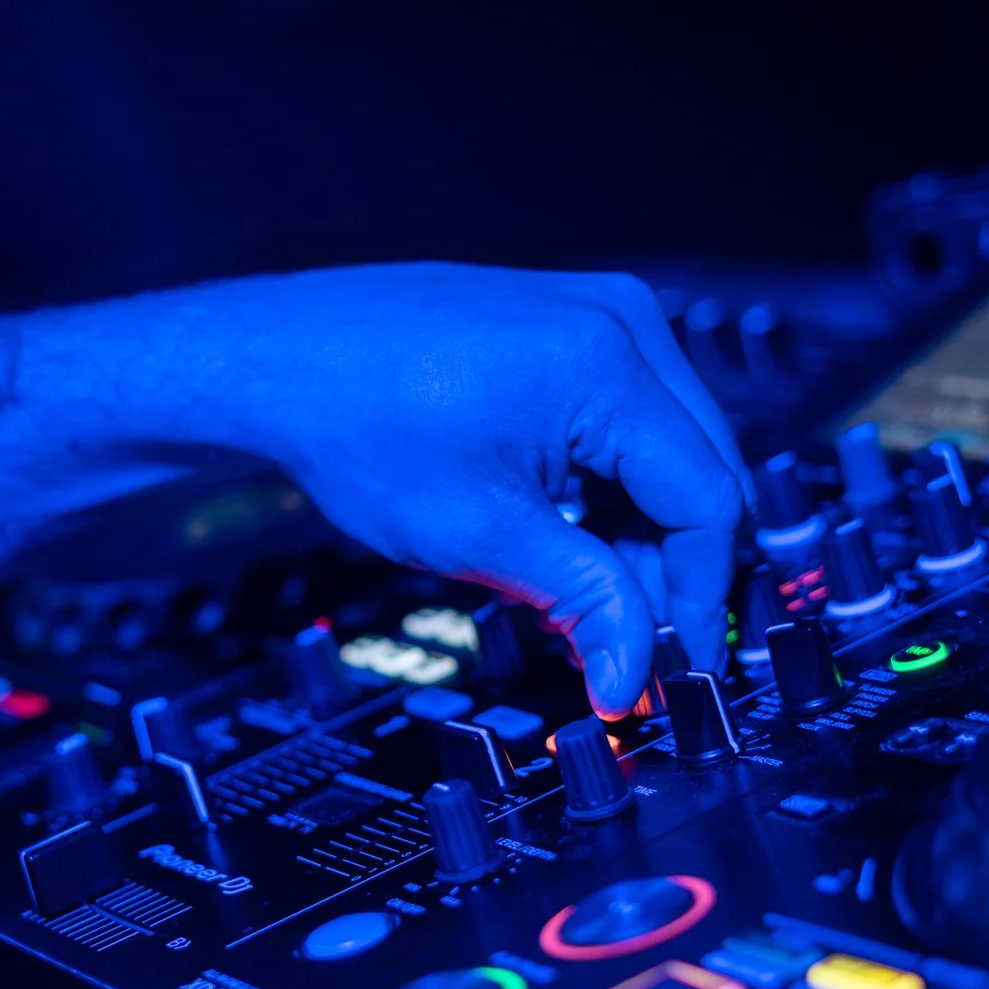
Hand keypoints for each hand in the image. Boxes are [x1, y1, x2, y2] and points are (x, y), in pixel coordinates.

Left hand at [174, 263, 751, 714]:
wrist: (281, 357)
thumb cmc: (353, 420)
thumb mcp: (477, 534)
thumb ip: (580, 602)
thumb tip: (633, 674)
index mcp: (607, 364)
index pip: (707, 499)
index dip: (699, 595)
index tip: (676, 661)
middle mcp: (619, 322)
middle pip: (704, 469)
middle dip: (675, 566)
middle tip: (635, 641)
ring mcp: (596, 314)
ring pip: (671, 448)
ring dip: (644, 531)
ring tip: (587, 598)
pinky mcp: (570, 325)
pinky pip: (630, 418)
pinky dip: (614, 487)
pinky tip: (572, 541)